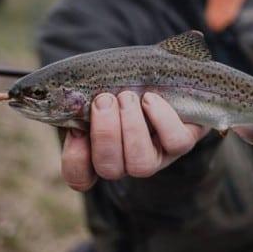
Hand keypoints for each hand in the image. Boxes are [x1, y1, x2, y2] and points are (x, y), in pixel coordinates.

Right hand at [61, 91, 208, 190]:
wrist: (166, 74)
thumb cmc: (126, 80)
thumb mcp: (101, 85)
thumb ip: (82, 96)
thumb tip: (70, 99)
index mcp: (101, 150)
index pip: (80, 177)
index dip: (75, 159)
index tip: (76, 129)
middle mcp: (128, 161)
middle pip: (109, 168)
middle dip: (104, 133)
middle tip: (104, 100)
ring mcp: (157, 156)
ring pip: (141, 164)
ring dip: (130, 127)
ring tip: (127, 97)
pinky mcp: (182, 144)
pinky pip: (175, 142)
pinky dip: (160, 118)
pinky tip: (150, 99)